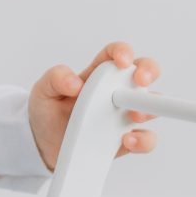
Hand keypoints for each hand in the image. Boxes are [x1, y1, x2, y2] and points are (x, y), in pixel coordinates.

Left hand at [28, 40, 159, 172]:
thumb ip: (55, 78)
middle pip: (145, 72)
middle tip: (140, 81)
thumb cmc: (47, 111)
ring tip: (134, 116)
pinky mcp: (125, 139)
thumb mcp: (42, 90)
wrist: (43, 145)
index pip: (116, 53)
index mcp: (97, 73)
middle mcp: (116, 91)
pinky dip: (143, 140)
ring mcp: (123, 115)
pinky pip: (145, 139)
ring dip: (150, 108)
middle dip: (149, 71)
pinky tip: (127, 140)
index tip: (122, 61)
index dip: (123, 52)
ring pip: (152, 106)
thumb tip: (75, 83)